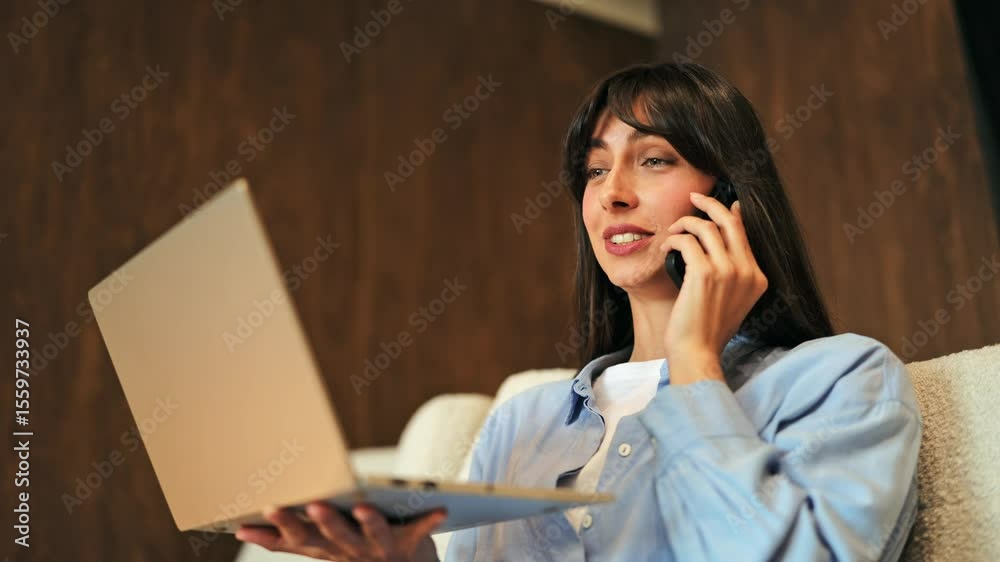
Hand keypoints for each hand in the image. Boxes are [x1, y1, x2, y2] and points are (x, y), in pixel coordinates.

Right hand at [236, 502, 446, 561]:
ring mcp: (380, 550)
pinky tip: (441, 510)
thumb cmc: (356, 550)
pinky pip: (421, 531)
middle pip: (333, 537)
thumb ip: (287, 537)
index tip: (259, 512)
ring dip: (368, 522)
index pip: (296, 540)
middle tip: (313, 504)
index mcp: (325, 548)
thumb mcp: (318, 545)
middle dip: (322, 521)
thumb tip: (241, 528)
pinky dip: (430, 521)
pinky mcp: (410, 545)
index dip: (278, 529)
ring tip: (363, 506)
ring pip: (373, 536)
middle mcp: (350, 553)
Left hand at [660, 192, 767, 383]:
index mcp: (758, 278)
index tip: (719, 202)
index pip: (744, 233)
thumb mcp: (730, 299)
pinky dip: (674, 240)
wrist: (697, 352)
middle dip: (710, 203)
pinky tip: (667, 248)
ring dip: (685, 224)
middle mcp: (747, 271)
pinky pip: (687, 241)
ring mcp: (728, 271)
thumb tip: (725, 243)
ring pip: (706, 227)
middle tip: (694, 197)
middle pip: (730, 221)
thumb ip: (732, 272)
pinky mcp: (704, 273)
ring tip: (673, 232)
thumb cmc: (706, 329)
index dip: (730, 213)